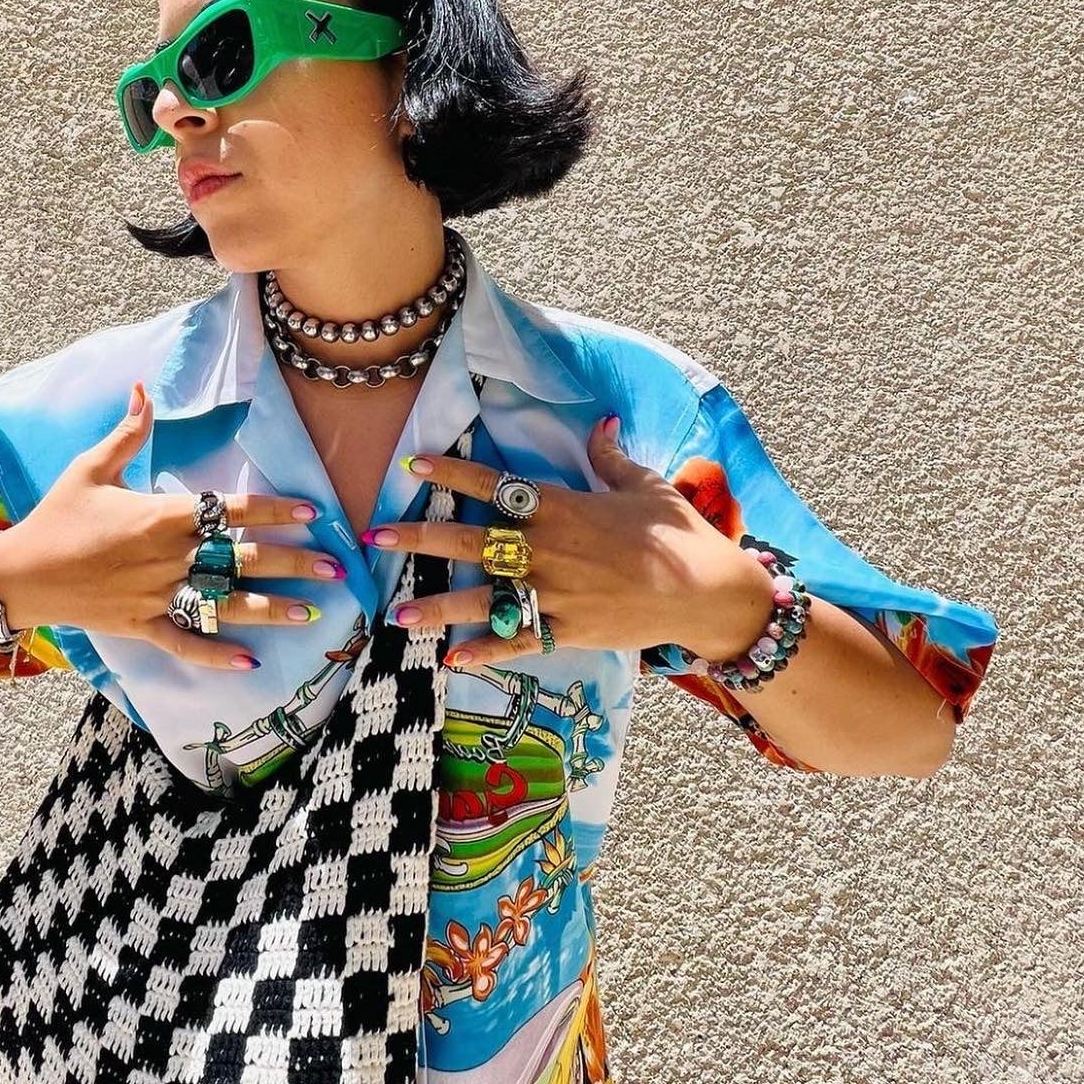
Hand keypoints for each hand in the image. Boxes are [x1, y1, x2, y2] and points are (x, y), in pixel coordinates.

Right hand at [0, 380, 348, 670]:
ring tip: (312, 614)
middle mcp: (168, 557)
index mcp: (162, 515)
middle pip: (242, 558)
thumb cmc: (56, 517)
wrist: (19, 574)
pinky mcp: (142, 626)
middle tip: (335, 567)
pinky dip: (217, 654)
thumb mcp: (91, 468)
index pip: (232, 509)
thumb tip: (144, 387)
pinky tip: (252, 661)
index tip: (314, 513)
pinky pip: (186, 644)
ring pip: (225, 604)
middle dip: (292, 562)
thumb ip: (128, 433)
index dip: (276, 510)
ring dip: (271, 609)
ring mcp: (157, 596)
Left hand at [366, 413, 769, 670]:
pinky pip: (517, 642)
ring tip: (396, 613)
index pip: (494, 484)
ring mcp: (553, 594)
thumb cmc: (678, 534)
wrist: (706, 592)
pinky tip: (452, 658)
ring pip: (482, 598)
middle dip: (420, 537)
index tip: (414, 462)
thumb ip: (611, 457)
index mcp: (561, 507)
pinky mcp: (567, 630)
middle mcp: (547, 549)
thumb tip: (599, 425)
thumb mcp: (645, 485)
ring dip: (436, 605)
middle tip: (377, 536)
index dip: (452, 470)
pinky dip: (486, 651)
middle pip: (471, 539)